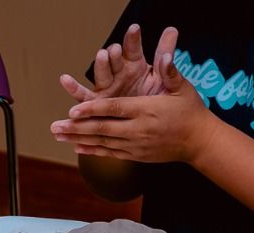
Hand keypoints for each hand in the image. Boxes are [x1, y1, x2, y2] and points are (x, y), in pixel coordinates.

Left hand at [51, 53, 216, 164]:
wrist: (199, 142)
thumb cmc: (190, 110)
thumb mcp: (182, 88)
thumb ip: (170, 71)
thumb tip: (165, 55)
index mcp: (147, 110)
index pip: (114, 110)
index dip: (92, 110)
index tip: (72, 111)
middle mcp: (139, 130)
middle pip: (102, 129)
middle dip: (76, 128)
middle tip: (54, 127)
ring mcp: (136, 145)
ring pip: (103, 142)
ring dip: (79, 140)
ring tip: (59, 136)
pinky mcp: (136, 155)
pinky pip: (110, 153)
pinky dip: (93, 150)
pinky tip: (77, 148)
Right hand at [59, 24, 178, 101]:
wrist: (156, 125)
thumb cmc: (160, 99)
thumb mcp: (167, 78)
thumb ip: (166, 55)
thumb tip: (172, 30)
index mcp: (135, 66)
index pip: (133, 50)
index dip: (133, 40)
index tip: (135, 30)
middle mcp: (119, 74)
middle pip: (114, 61)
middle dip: (114, 54)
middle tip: (115, 49)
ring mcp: (107, 88)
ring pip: (101, 75)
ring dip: (101, 65)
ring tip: (102, 57)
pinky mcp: (97, 103)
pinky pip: (84, 96)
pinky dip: (74, 88)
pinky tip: (65, 80)